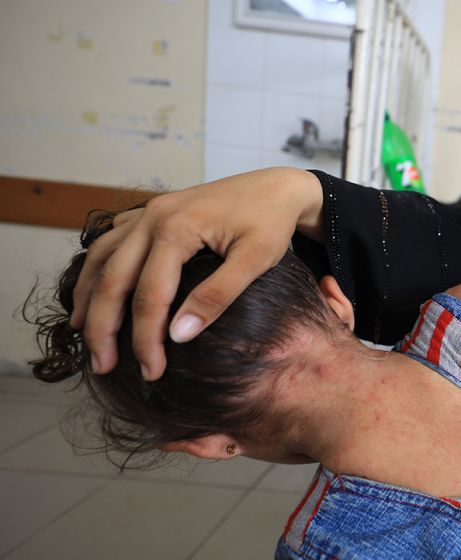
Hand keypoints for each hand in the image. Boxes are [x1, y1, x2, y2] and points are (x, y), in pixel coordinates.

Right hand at [70, 168, 323, 380]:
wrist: (277, 187)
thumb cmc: (271, 222)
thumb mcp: (256, 259)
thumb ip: (218, 295)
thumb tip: (180, 336)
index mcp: (176, 228)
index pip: (150, 296)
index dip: (146, 339)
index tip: (153, 372)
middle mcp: (152, 217)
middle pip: (112, 279)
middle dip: (103, 328)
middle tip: (103, 366)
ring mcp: (147, 212)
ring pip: (101, 258)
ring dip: (89, 297)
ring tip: (84, 334)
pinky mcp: (151, 213)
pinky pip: (110, 242)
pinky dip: (96, 269)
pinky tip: (94, 291)